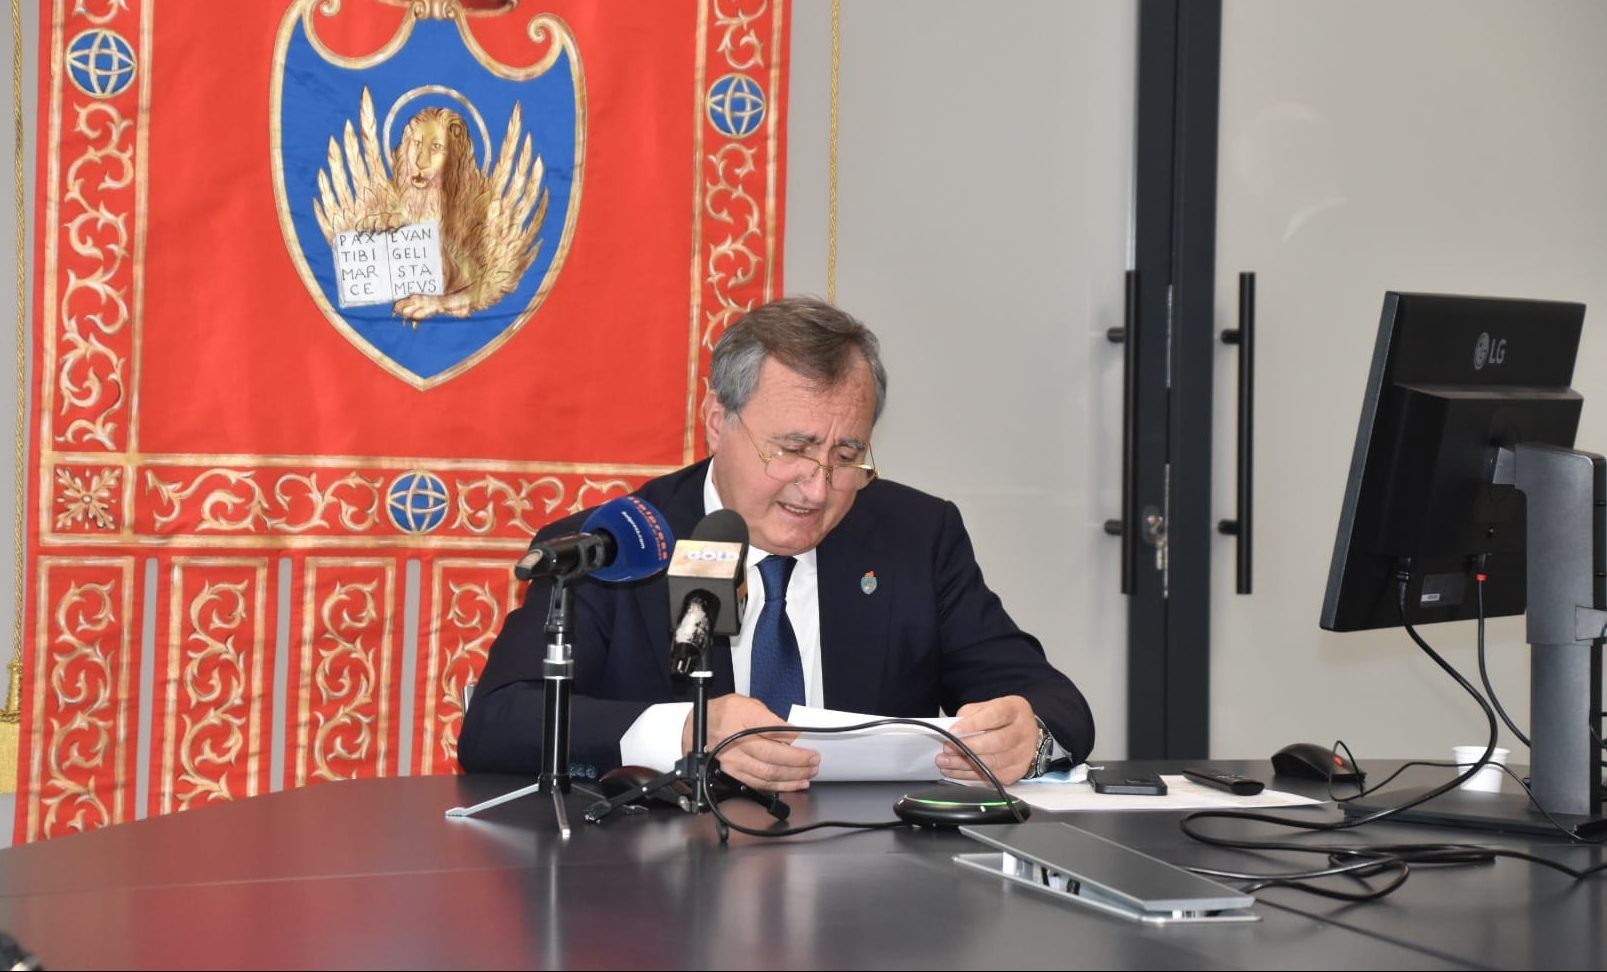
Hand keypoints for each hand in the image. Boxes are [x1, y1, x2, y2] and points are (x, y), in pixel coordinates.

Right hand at [685, 694, 819, 791]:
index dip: (793, 737)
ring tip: (809, 772)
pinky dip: (780, 786)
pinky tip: (795, 783)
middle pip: (772, 755)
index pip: (772, 729)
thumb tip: (794, 732)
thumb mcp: (747, 703)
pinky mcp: (734, 773)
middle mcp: (736, 741)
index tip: (809, 740)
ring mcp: (734, 760)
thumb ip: (770, 717)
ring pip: (768, 774)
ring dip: (793, 775)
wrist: (697, 726)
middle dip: (798, 760)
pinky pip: (760, 784)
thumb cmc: (724, 712)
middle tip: (814, 759)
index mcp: (742, 718)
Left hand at [937, 695, 1038, 785]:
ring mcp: (1022, 754)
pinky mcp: (1016, 772)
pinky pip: (991, 777)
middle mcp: (1024, 732)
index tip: (954, 731)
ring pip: (993, 763)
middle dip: (968, 747)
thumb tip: (953, 729)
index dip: (973, 724)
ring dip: (965, 764)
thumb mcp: (987, 707)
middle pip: (997, 742)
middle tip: (947, 748)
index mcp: (1016, 710)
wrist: (1024, 733)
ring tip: (946, 762)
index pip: (995, 715)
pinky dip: (969, 775)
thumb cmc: (1002, 719)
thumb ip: (971, 714)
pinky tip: (955, 771)